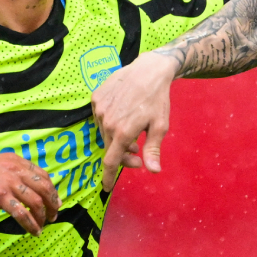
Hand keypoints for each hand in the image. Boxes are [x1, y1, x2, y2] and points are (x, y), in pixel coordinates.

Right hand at [0, 153, 59, 234]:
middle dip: (52, 203)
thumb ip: (9, 171)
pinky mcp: (0, 196)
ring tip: (44, 225)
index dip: (52, 189)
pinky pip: (22, 213)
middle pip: (44, 187)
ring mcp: (8, 182)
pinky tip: (34, 231)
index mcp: (15, 160)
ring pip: (36, 201)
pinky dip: (31, 224)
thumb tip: (23, 186)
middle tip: (54, 215)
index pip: (42, 175)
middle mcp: (15, 168)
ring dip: (44, 215)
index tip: (56, 201)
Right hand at [91, 51, 176, 190]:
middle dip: (123, 153)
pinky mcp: (96, 97)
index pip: (110, 161)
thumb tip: (153, 171)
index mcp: (123, 131)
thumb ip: (152, 150)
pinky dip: (110, 121)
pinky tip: (123, 114)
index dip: (108, 176)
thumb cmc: (158, 99)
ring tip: (133, 132)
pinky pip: (100, 117)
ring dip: (116, 137)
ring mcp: (99, 108)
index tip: (107, 187)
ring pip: (104, 132)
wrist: (149, 70)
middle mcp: (107, 121)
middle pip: (109, 147)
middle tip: (138, 150)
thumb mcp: (159, 126)